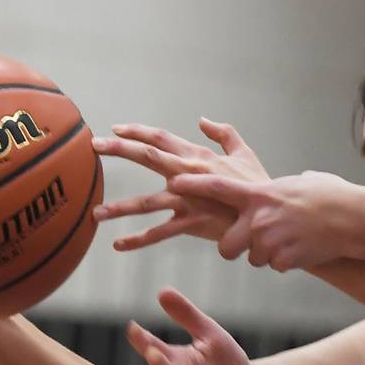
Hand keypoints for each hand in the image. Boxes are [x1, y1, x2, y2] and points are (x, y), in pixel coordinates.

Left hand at [92, 118, 269, 250]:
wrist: (269, 215)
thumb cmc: (258, 185)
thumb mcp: (244, 153)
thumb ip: (224, 134)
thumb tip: (203, 120)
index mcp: (198, 157)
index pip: (161, 139)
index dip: (137, 132)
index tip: (115, 129)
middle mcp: (189, 174)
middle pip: (148, 156)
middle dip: (119, 149)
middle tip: (94, 145)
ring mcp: (189, 199)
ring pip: (147, 202)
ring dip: (119, 207)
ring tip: (96, 213)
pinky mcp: (193, 223)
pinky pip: (160, 233)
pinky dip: (138, 240)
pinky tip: (118, 245)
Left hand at [168, 170, 364, 270]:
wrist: (352, 218)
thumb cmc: (330, 195)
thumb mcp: (300, 181)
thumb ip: (281, 187)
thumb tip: (287, 185)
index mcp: (258, 193)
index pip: (216, 187)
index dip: (192, 186)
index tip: (173, 184)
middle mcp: (258, 218)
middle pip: (226, 246)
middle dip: (234, 249)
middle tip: (249, 245)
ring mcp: (269, 240)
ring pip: (254, 259)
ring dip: (268, 255)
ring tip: (293, 240)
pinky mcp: (283, 259)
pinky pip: (275, 266)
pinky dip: (287, 262)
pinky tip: (304, 248)